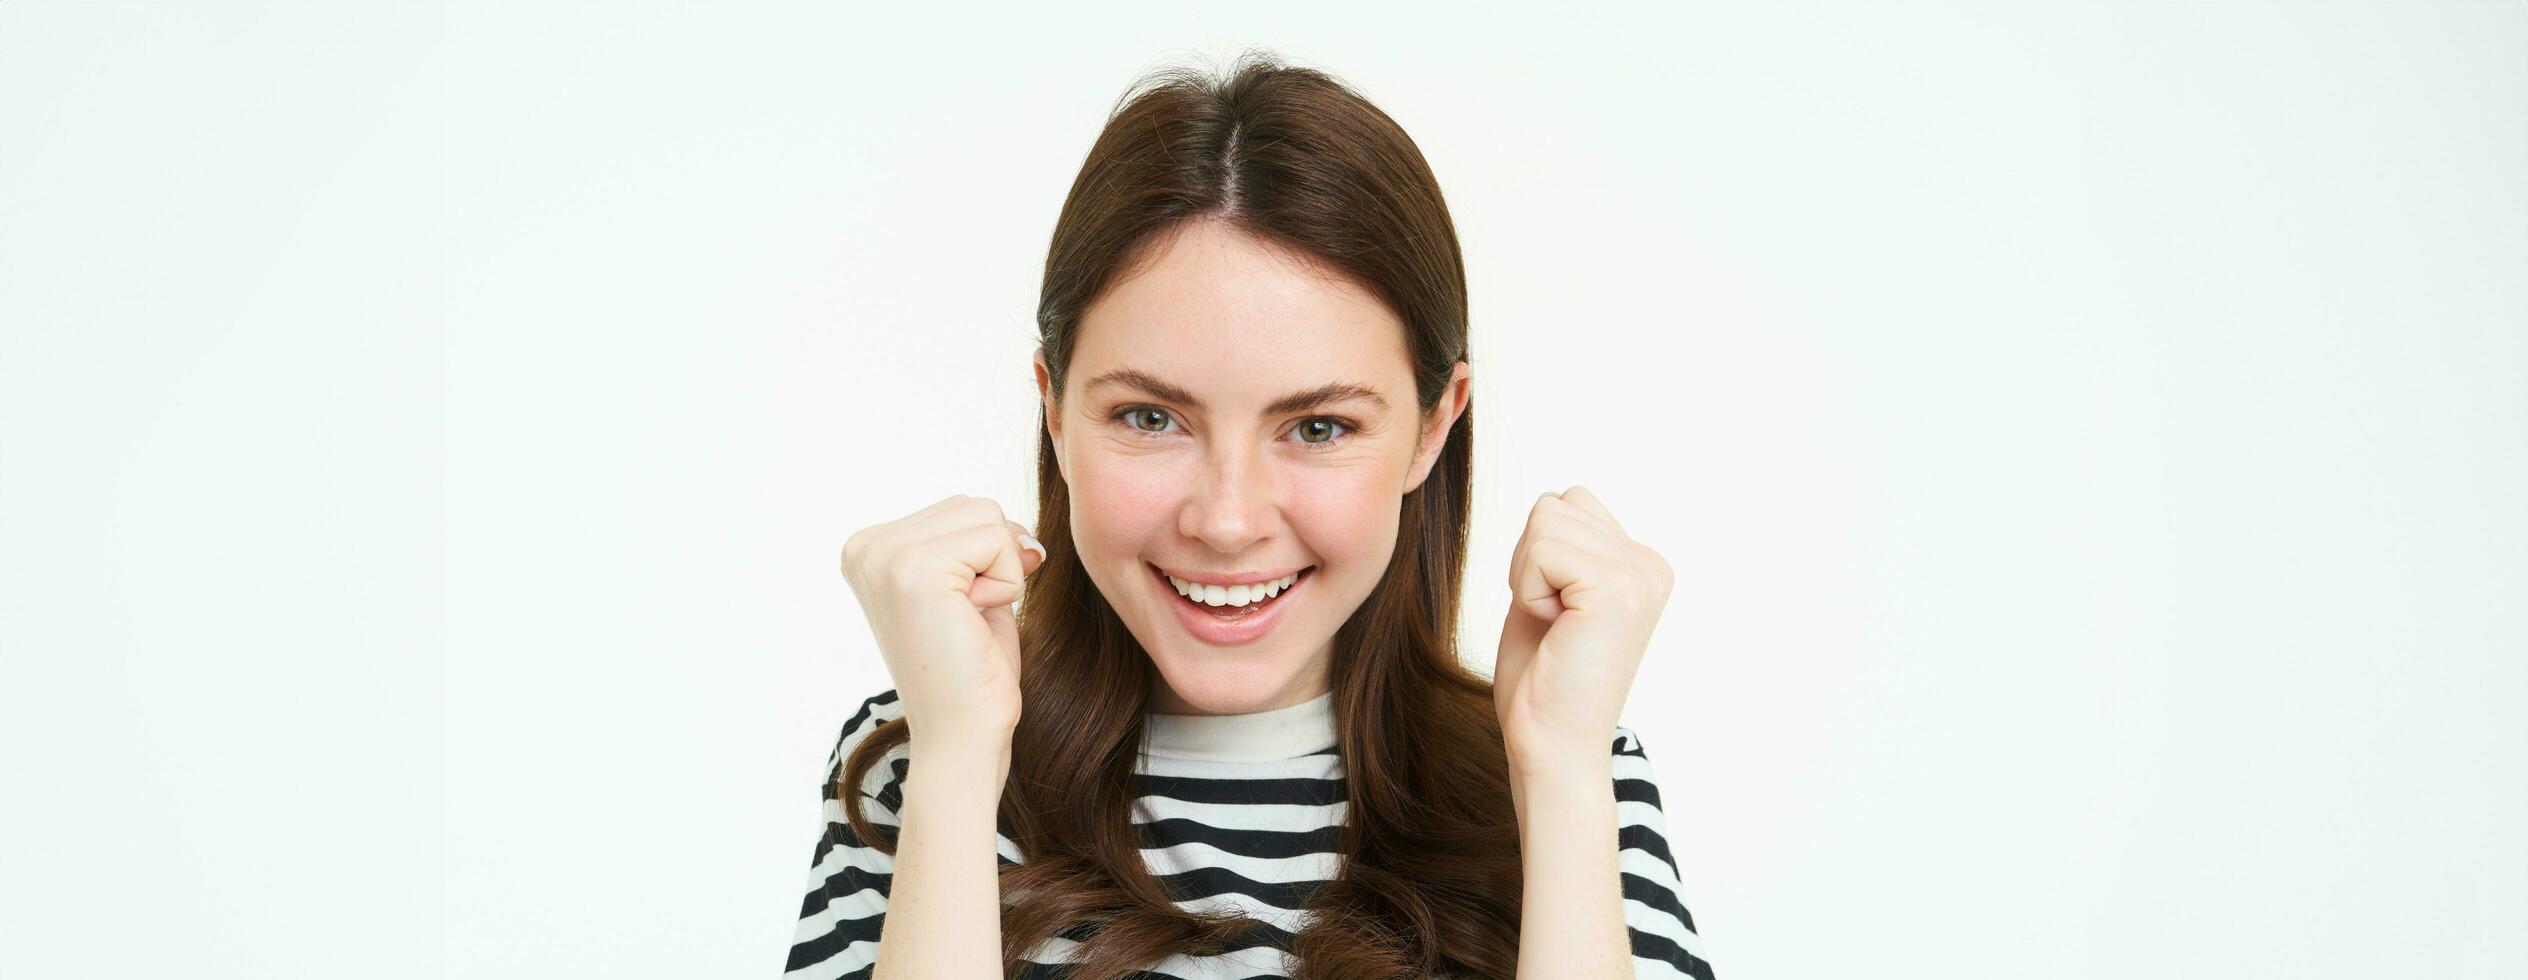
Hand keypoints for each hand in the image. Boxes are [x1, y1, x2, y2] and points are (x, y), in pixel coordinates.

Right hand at [838, 494, 1044, 743]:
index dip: (985, 558)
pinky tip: (972, 621)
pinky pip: (998, 540)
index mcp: (868, 548)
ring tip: (967, 619)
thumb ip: (982, 546)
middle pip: (974, 505)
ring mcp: (885, 556)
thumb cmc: (971, 671)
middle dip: (995, 560)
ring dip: (1001, 572)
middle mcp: (866, 547)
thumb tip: (1030, 538)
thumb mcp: (971, 590)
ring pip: (989, 517)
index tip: (958, 611)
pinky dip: (1006, 583)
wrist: (961, 734)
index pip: (960, 509)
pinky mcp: (915, 570)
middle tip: (966, 618)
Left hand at [1494, 485, 1674, 764]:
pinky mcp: (1616, 589)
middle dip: (1531, 562)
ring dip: (1528, 576)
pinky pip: (1542, 549)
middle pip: (1554, 505)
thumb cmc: (1543, 680)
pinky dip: (1529, 590)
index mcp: (1641, 565)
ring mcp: (1638, 575)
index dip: (1538, 556)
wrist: (1553, 745)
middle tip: (1553, 622)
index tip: (1557, 612)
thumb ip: (1561, 547)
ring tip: (1555, 626)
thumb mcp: (1553, 594)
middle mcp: (1650, 565)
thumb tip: (1552, 501)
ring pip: (1545, 521)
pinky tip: (1555, 629)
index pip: (1569, 503)